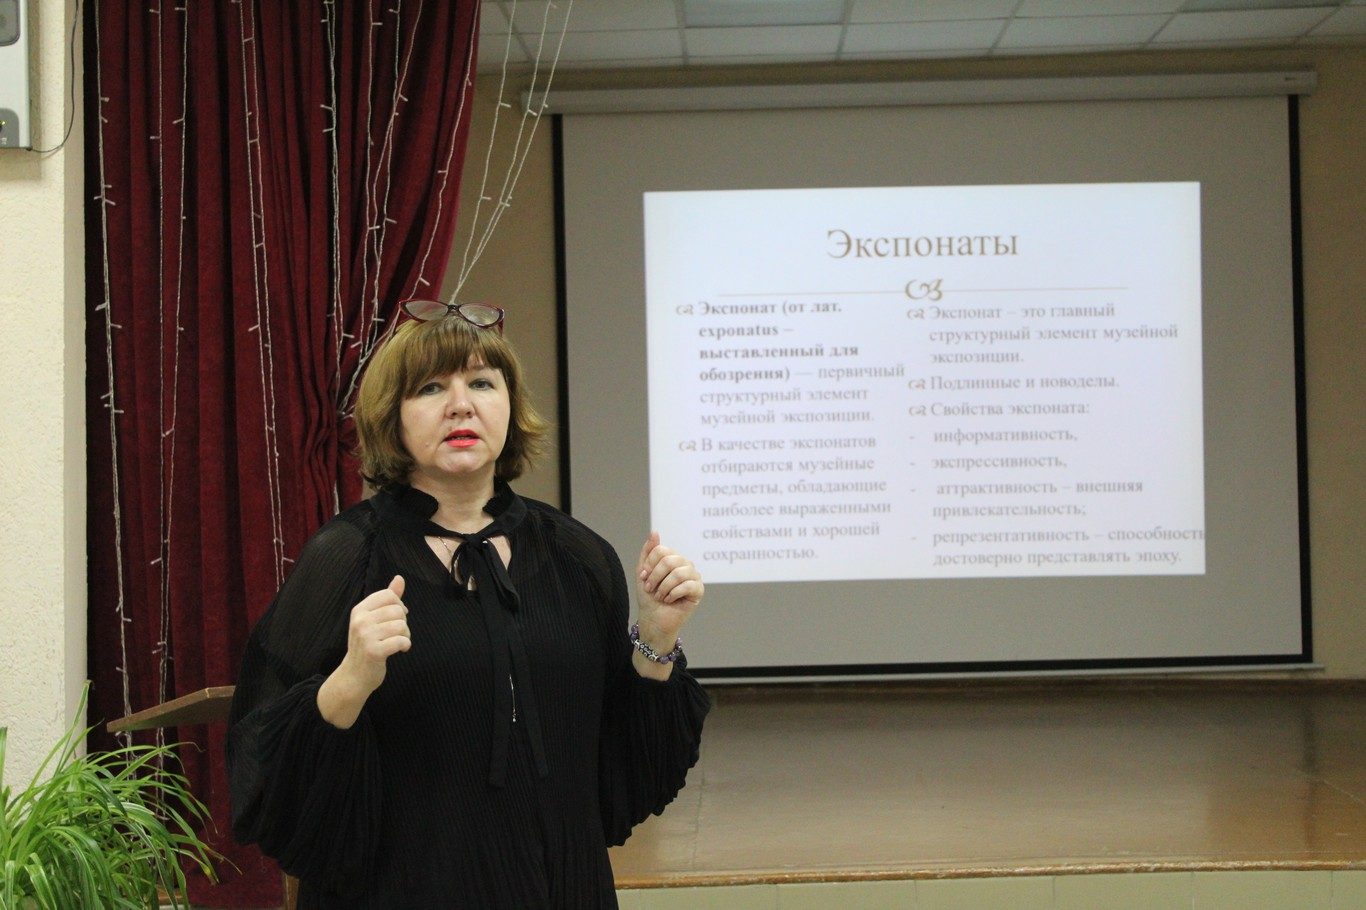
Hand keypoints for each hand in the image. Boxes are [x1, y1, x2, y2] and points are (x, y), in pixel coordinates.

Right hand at [339, 575, 410, 695]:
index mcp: (360, 610)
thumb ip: (388, 598)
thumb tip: (399, 578)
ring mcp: (365, 636)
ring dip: (405, 635)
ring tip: (397, 642)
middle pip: (397, 610)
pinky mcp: (373, 651)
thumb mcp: (373, 619)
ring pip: (401, 625)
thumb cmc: (367, 644)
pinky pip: (401, 641)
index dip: (399, 605)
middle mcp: (360, 620)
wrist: (354, 675)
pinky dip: (405, 645)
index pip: (388, 595)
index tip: (396, 617)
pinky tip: (400, 650)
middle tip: (397, 633)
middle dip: (403, 622)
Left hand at [635, 533, 702, 648]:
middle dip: (656, 577)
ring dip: (663, 587)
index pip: (662, 550)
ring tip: (660, 596)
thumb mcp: (643, 572)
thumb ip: (648, 552)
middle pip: (669, 560)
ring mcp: (694, 576)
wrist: (652, 619)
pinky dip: (673, 594)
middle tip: (651, 589)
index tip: (644, 578)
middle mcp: (685, 564)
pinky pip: (687, 585)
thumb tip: (655, 532)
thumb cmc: (648, 597)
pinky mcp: (699, 590)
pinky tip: (669, 600)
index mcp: (673, 558)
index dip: (650, 565)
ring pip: (678, 573)